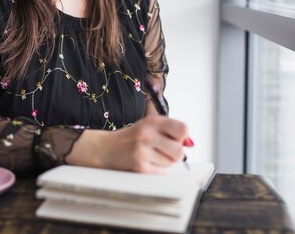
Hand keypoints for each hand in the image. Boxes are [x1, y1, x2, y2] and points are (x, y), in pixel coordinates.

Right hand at [66, 116, 188, 173]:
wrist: (103, 149)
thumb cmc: (130, 139)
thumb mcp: (148, 127)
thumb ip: (169, 131)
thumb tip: (190, 143)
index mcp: (151, 121)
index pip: (182, 129)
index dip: (182, 136)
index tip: (175, 139)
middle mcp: (147, 134)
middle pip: (179, 150)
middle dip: (174, 154)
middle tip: (163, 151)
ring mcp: (142, 151)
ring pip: (170, 163)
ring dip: (164, 163)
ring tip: (151, 156)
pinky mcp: (139, 167)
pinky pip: (161, 173)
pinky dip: (157, 171)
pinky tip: (146, 164)